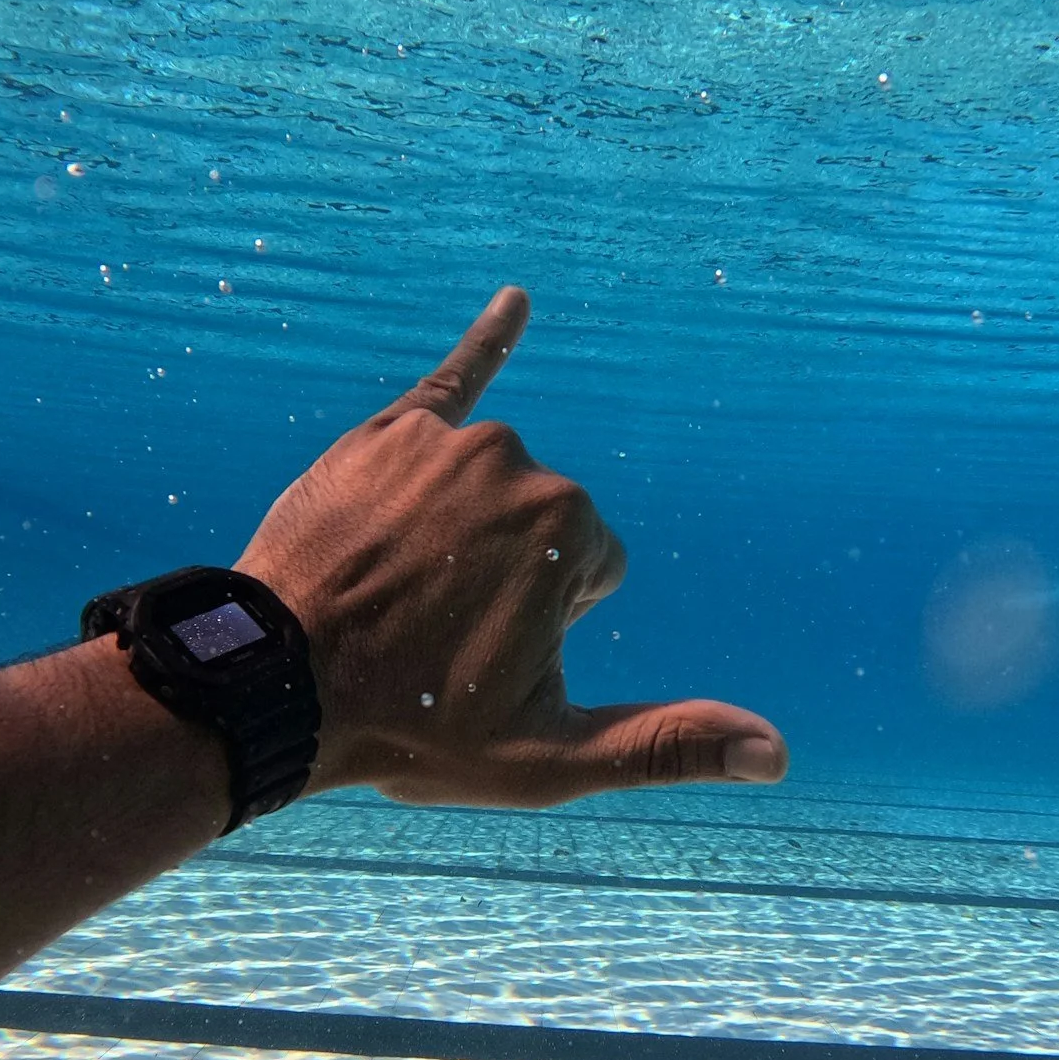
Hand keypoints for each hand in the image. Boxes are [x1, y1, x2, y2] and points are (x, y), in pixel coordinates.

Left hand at [238, 287, 787, 805]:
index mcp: (573, 530)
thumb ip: (668, 744)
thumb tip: (777, 755)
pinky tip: (514, 304)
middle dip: (505, 577)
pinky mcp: (389, 432)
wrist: (281, 684)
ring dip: (462, 534)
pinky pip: (450, 380)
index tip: (481, 657)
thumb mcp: (550, 755)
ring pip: (491, 489)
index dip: (545, 625)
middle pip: (545, 524)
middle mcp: (520, 464)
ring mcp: (447, 441)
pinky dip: (485, 343)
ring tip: (399, 590)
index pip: (595, 570)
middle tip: (432, 632)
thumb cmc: (416, 725)